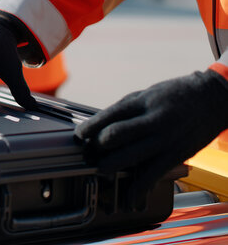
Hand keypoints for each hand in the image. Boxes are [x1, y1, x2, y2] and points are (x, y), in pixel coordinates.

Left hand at [75, 70, 227, 206]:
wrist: (213, 98)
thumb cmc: (175, 96)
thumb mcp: (147, 95)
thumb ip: (125, 110)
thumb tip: (100, 126)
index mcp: (141, 102)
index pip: (109, 116)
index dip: (90, 128)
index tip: (79, 135)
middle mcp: (152, 120)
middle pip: (115, 136)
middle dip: (97, 147)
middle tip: (88, 153)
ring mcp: (164, 139)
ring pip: (130, 156)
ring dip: (110, 166)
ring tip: (100, 169)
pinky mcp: (176, 154)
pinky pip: (153, 174)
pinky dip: (138, 188)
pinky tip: (129, 197)